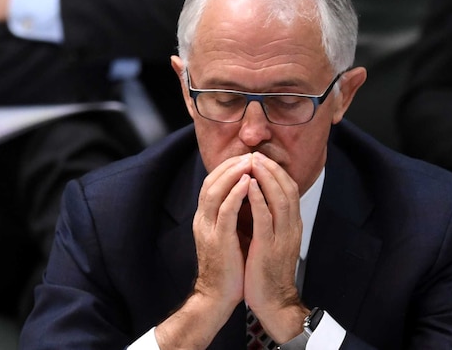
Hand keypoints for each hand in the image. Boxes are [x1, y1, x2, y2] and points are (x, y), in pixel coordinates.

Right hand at [191, 153, 254, 310]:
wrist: (218, 296)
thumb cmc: (228, 267)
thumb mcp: (227, 235)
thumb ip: (232, 216)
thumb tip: (247, 196)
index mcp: (205, 218)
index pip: (212, 183)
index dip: (227, 168)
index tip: (245, 158)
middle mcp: (203, 220)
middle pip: (211, 182)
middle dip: (230, 166)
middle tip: (249, 155)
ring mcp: (208, 229)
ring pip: (215, 192)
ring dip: (232, 174)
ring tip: (249, 162)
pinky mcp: (218, 240)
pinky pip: (225, 211)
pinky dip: (235, 194)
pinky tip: (247, 183)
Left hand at [244, 152, 306, 342]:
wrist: (274, 301)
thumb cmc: (269, 272)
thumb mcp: (275, 242)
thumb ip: (272, 222)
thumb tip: (262, 201)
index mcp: (292, 225)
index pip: (290, 190)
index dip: (277, 172)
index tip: (262, 159)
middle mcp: (291, 227)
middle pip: (287, 189)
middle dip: (272, 169)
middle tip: (257, 155)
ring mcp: (282, 237)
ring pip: (279, 198)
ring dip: (266, 178)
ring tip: (253, 163)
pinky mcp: (269, 247)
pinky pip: (265, 217)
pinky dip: (258, 198)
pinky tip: (248, 186)